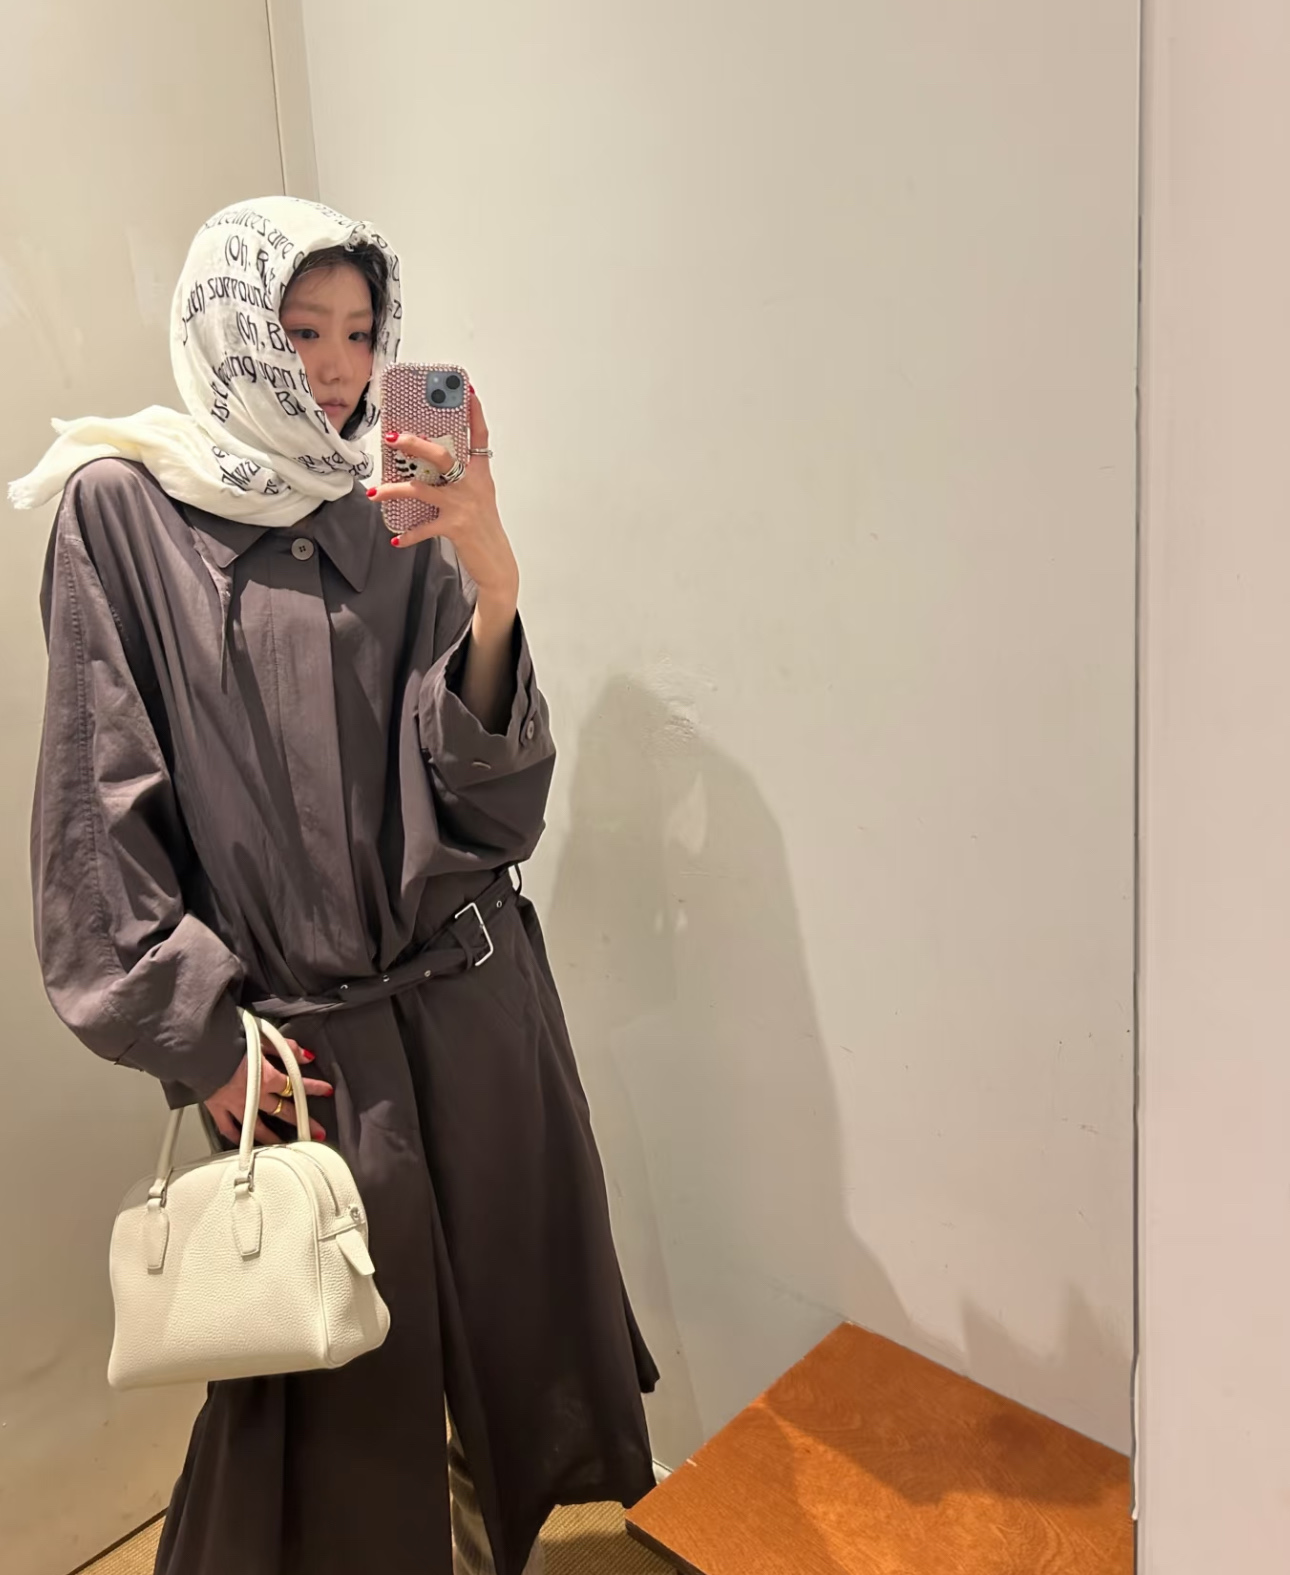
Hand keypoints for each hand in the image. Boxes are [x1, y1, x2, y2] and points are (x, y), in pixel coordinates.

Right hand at [203, 1037, 332, 1145]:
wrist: (198, 1047)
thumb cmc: (228, 1040)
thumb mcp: (263, 1037)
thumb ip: (286, 1048)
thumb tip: (306, 1056)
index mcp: (266, 1077)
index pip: (296, 1085)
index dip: (314, 1088)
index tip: (327, 1091)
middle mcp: (253, 1095)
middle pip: (282, 1111)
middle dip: (302, 1121)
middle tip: (317, 1132)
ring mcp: (235, 1105)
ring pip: (257, 1127)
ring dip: (273, 1137)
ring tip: (285, 1146)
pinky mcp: (216, 1108)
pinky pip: (228, 1128)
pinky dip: (236, 1137)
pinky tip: (244, 1144)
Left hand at [369, 388, 519, 611]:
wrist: (497, 562)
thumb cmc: (483, 527)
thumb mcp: (478, 496)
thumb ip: (460, 478)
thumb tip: (431, 462)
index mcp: (480, 475)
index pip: (480, 438)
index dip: (474, 414)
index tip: (468, 392)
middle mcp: (472, 486)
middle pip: (443, 456)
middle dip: (417, 445)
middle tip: (394, 437)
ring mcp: (463, 506)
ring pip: (423, 489)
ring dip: (395, 490)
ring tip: (375, 492)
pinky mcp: (455, 527)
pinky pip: (424, 527)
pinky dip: (408, 534)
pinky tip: (395, 538)